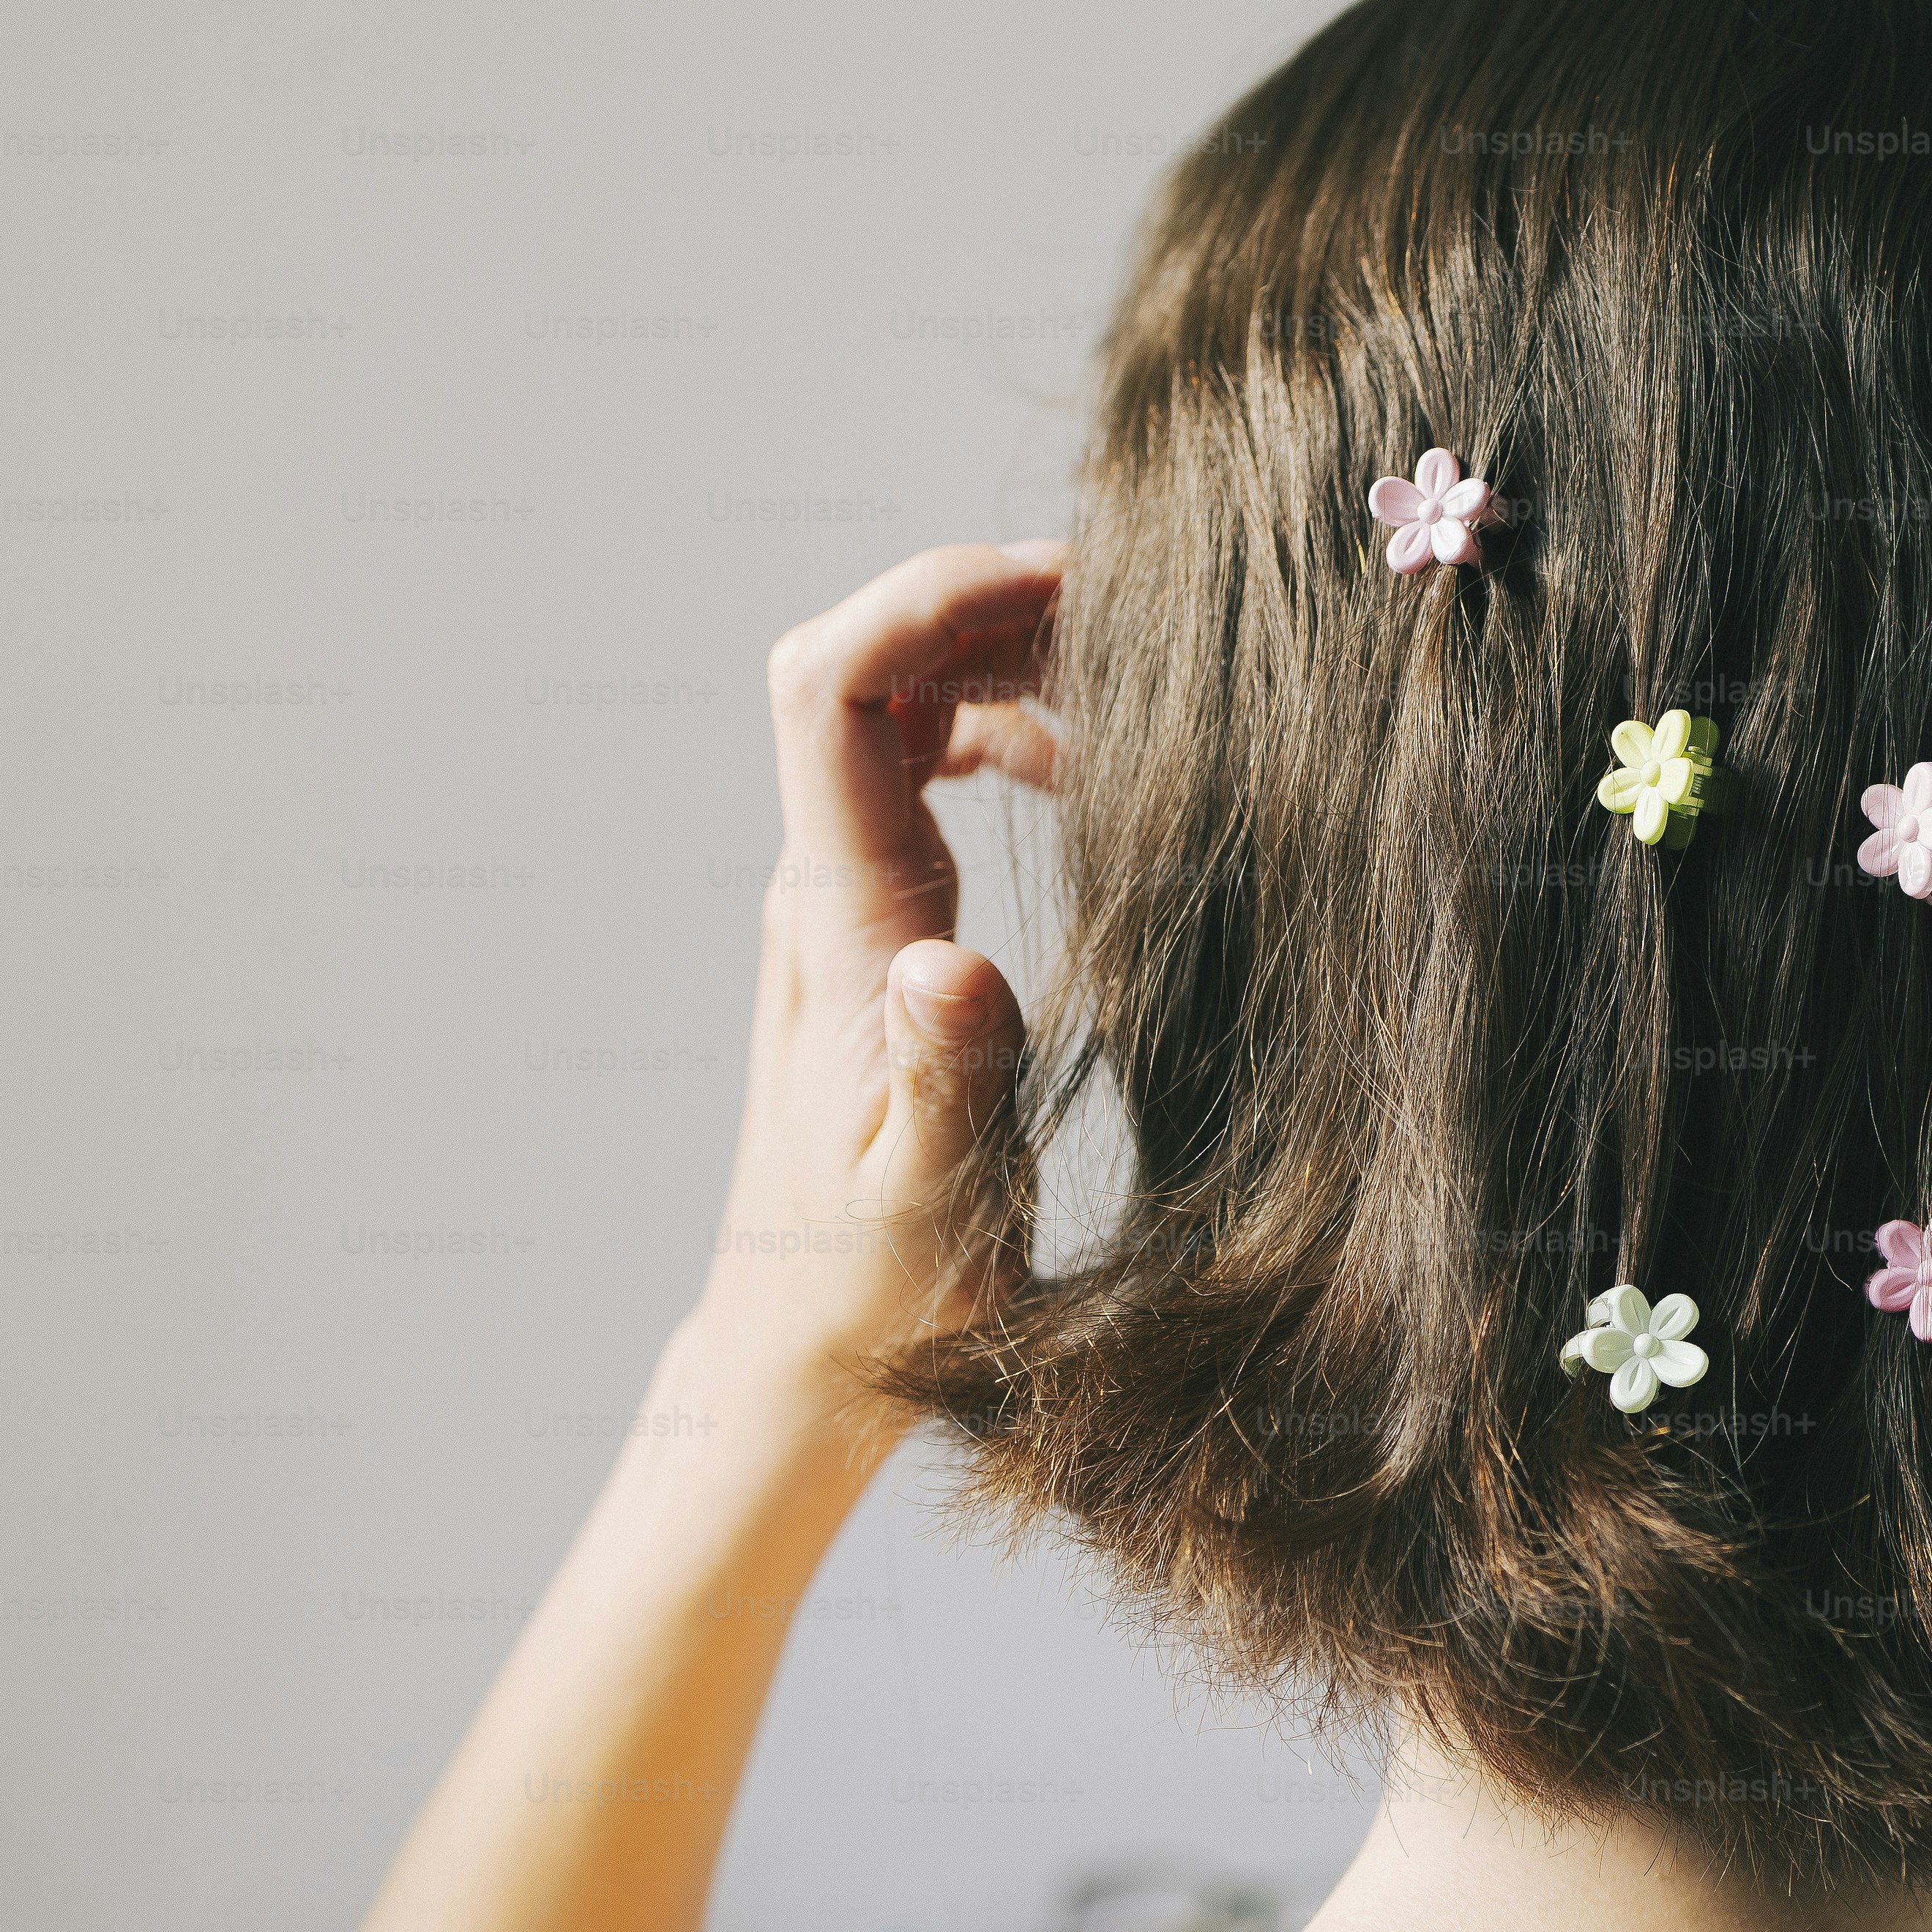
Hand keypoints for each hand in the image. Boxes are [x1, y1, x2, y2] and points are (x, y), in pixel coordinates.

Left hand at [688, 541, 1067, 1413]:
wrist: (800, 1351)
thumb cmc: (879, 1290)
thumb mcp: (933, 1196)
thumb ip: (948, 1075)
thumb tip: (946, 963)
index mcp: (839, 923)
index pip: (831, 689)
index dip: (924, 597)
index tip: (1056, 579)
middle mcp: (822, 886)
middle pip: (864, 662)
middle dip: (982, 601)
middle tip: (1131, 602)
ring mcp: (841, 898)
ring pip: (896, 708)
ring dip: (1000, 660)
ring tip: (1131, 672)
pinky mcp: (873, 925)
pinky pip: (922, 773)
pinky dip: (1005, 735)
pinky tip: (1091, 778)